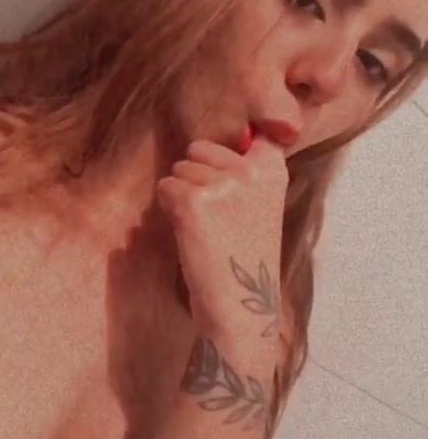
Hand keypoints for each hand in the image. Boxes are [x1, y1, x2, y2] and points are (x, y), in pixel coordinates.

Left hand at [156, 132, 288, 353]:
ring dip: (182, 196)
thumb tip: (240, 131)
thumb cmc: (244, 257)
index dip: (234, 147)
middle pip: (199, 148)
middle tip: (216, 218)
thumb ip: (248, 170)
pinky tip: (190, 235)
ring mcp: (222, 184)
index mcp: (273, 169)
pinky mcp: (192, 202)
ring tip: (205, 230)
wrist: (240, 308)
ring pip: (178, 169)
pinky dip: (169, 210)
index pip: (251, 131)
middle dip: (198, 176)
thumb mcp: (260, 204)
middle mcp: (250, 170)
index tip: (240, 151)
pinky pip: (165, 188)